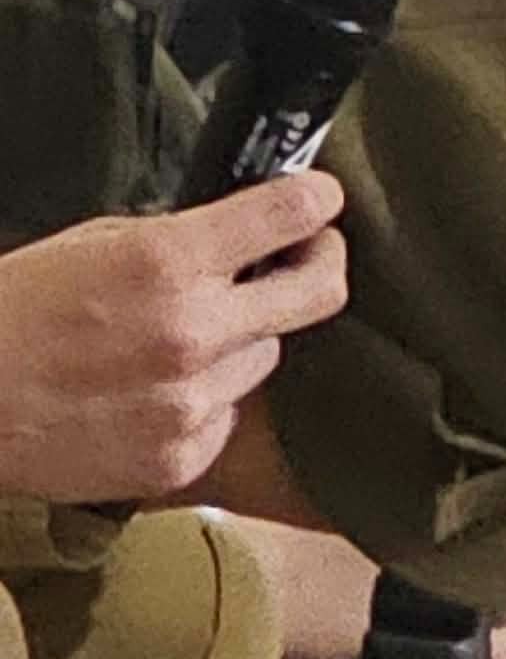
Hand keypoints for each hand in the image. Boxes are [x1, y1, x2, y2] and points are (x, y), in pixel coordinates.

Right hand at [0, 174, 347, 503]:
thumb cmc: (13, 312)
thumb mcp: (95, 242)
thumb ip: (184, 236)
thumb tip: (254, 229)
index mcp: (169, 261)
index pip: (293, 212)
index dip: (318, 200)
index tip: (321, 200)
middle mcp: (192, 331)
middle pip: (320, 291)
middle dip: (321, 263)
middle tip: (307, 256)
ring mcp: (189, 401)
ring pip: (268, 354)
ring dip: (244, 339)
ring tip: (183, 339)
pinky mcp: (179, 458)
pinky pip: (229, 411)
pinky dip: (207, 398)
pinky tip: (156, 390)